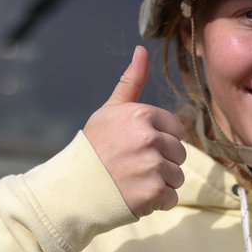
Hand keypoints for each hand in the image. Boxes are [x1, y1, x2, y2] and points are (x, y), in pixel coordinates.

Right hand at [84, 46, 186, 216]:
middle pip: (179, 154)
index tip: (136, 148)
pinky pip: (171, 198)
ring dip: (159, 184)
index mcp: (142, 114)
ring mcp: (151, 166)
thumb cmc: (93, 149)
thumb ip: (131, 82)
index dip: (159, 142)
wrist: (72, 190)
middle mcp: (149, 138)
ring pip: (177, 177)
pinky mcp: (152, 193)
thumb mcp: (109, 111)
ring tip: (132, 182)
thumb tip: (142, 49)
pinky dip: (156, 203)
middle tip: (132, 168)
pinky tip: (134, 197)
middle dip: (161, 164)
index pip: (176, 130)